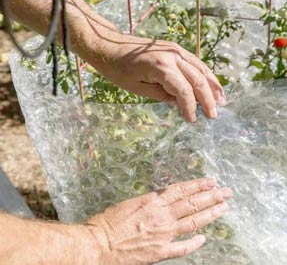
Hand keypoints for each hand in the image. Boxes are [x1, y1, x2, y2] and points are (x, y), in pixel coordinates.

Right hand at [83, 178, 232, 264]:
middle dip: (211, 196)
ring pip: (192, 222)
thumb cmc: (108, 222)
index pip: (181, 190)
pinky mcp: (160, 252)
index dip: (198, 185)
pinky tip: (204, 238)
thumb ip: (149, 202)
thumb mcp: (129, 204)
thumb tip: (161, 199)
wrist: (98, 245)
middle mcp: (162, 216)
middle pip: (192, 204)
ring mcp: (163, 234)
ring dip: (210, 214)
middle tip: (226, 192)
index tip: (211, 181)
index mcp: (152, 201)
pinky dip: (194, 243)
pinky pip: (182, 248)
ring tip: (224, 207)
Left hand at [88, 35, 225, 121]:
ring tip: (221, 100)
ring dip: (212, 85)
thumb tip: (181, 103)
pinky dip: (205, 74)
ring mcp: (176, 49)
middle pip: (197, 79)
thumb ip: (162, 95)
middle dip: (207, 99)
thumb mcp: (138, 88)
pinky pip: (195, 62)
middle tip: (214, 115)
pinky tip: (211, 83)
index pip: (184, 90)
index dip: (190, 107)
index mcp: (161, 67)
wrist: (110, 46)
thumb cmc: (118, 70)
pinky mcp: (175, 48)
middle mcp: (173, 56)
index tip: (192, 120)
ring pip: (200, 69)